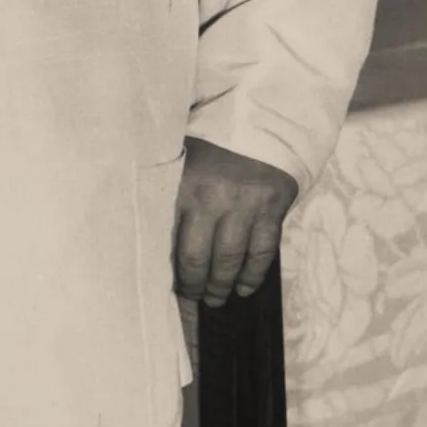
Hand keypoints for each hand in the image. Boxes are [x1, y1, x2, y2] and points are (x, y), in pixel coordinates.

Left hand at [173, 137, 297, 307]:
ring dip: (221, 286)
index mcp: (184, 186)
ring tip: (215, 299)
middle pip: (198, 258)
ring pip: (230, 260)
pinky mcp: (272, 210)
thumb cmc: (213, 149)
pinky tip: (243, 288)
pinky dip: (252, 275)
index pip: (171, 240)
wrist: (262, 126)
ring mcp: (245, 206)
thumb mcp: (183, 164)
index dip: (169, 269)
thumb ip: (171, 198)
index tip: (167, 286)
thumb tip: (154, 243)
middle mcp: (213, 199)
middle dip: (194, 286)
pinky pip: (262, 252)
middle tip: (193, 298)